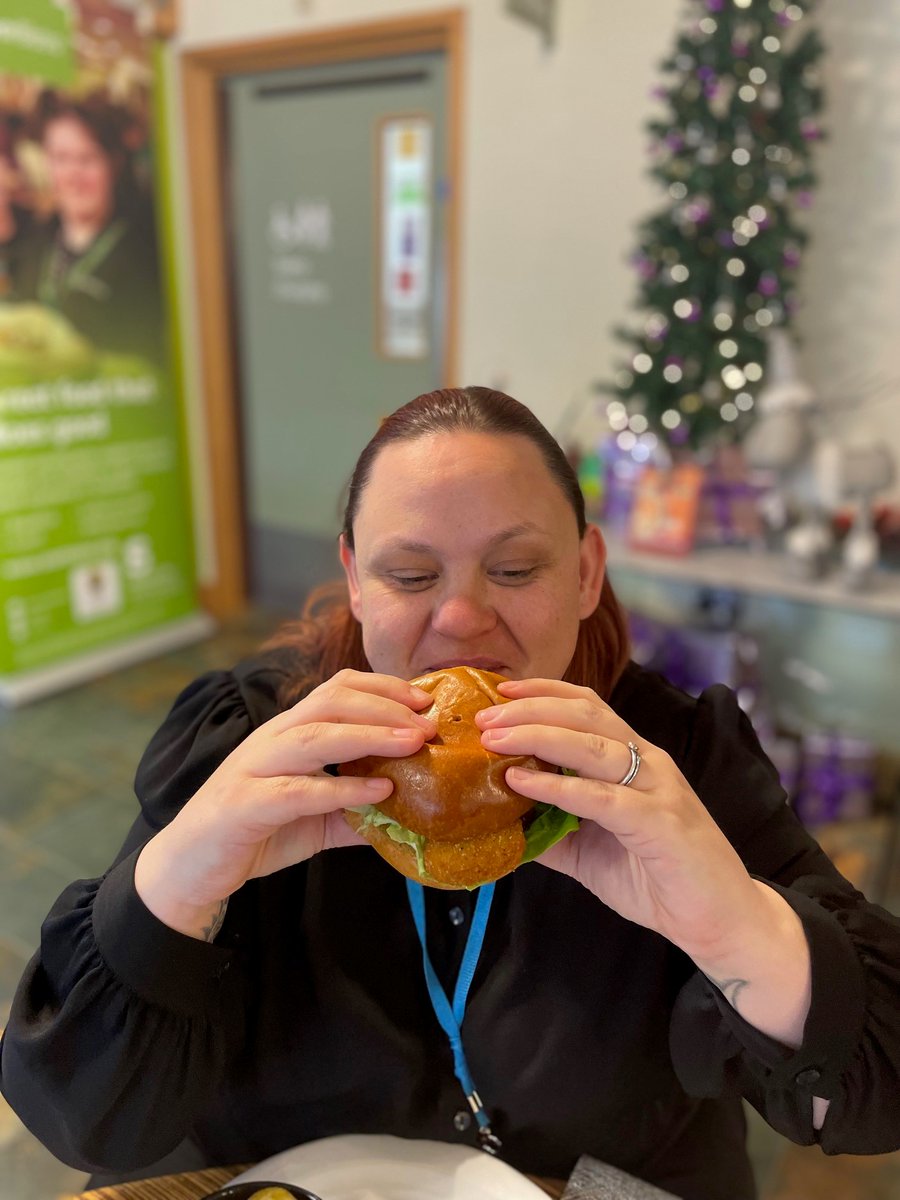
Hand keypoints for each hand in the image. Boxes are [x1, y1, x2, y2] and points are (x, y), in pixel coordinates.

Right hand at [135, 670, 435, 936]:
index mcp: (289, 732)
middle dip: (385, 706)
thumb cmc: (254, 833)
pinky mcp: (245, 804)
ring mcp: (255, 768)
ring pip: (315, 736)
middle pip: (331, 702)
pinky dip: (342, 788)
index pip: (337, 688)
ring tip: (413, 743)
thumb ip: (357, 810)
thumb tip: (410, 813)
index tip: (425, 699)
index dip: (383, 686)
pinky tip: (377, 790)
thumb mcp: (317, 819)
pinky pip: (298, 790)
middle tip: (428, 722)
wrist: (189, 868)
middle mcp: (272, 739)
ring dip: (370, 735)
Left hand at [475, 677, 764, 963]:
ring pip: (593, 744)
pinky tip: (522, 781)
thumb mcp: (590, 851)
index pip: (588, 706)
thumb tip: (498, 822)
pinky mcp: (659, 822)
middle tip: (484, 717)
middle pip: (585, 714)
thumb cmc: (659, 880)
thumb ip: (551, 831)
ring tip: (493, 739)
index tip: (499, 691)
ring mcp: (657, 789)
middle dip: (529, 709)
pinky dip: (557, 784)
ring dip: (536, 735)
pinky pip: (601, 796)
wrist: (720, 922)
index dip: (544, 692)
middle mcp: (648, 763)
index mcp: (636, 759)